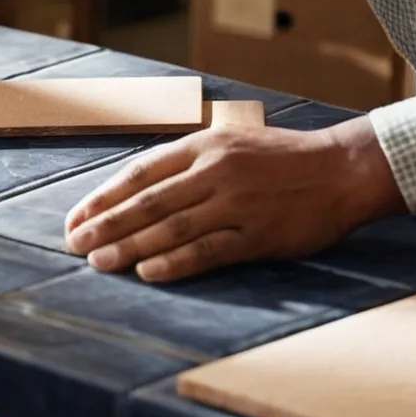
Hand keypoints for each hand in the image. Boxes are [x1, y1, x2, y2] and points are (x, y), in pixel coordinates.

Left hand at [62, 117, 406, 282]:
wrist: (341, 169)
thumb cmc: (277, 159)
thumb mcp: (227, 143)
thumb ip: (184, 164)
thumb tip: (131, 193)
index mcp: (201, 146)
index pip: (138, 173)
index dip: (103, 198)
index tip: (76, 219)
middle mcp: (214, 172)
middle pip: (147, 202)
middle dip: (106, 225)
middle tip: (74, 244)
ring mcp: (236, 203)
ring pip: (171, 227)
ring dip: (130, 246)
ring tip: (98, 262)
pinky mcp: (258, 234)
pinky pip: (209, 250)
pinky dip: (176, 262)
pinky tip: (148, 273)